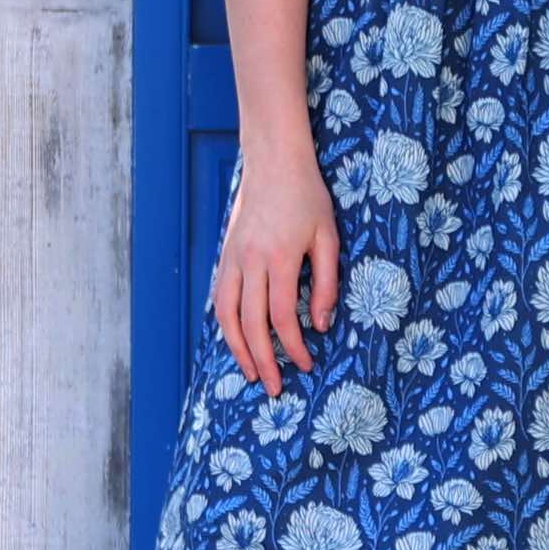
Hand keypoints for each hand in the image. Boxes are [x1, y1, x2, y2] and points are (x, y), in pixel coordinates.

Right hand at [212, 150, 340, 397]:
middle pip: (251, 323)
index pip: (283, 316)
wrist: (273, 161)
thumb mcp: (328, 235)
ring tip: (251, 372)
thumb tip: (321, 324)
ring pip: (226, 315)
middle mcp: (251, 261)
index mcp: (280, 257)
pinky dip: (225, 324)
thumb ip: (326, 281)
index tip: (308, 364)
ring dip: (237, 349)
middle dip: (263, 360)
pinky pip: (220, 297)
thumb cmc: (307, 196)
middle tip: (276, 388)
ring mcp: (233, 258)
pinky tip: (237, 339)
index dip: (294, 346)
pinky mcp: (225, 254)